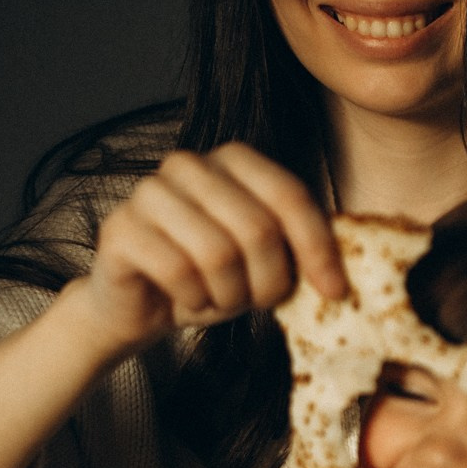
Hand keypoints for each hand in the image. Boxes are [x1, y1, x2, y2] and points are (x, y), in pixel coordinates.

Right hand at [75, 142, 345, 361]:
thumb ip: (300, 250)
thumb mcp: (266, 263)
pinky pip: (177, 271)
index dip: (317, 247)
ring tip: (218, 298)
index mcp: (232, 160)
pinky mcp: (120, 228)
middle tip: (256, 302)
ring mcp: (149, 192)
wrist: (140, 307)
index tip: (333, 291)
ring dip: (228, 294)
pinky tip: (187, 299)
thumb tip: (345, 273)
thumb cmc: (210, 280)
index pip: (289, 195)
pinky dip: (192, 299)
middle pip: (258, 228)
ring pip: (218, 253)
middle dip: (268, 281)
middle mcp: (188, 164)